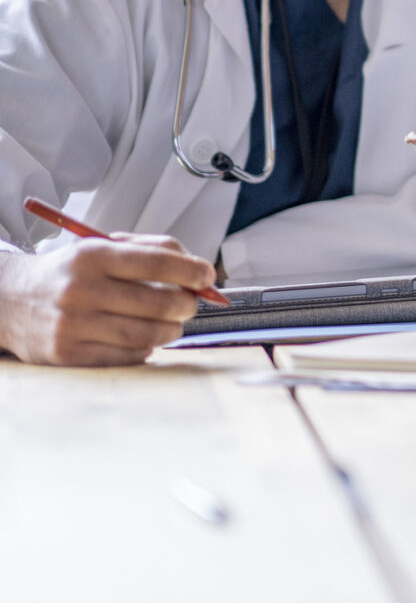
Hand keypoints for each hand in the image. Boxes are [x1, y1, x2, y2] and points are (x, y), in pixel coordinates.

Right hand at [0, 236, 215, 366]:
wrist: (9, 299)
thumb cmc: (70, 272)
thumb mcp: (103, 246)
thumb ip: (152, 250)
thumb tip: (199, 269)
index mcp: (92, 256)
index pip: (157, 262)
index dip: (192, 271)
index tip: (208, 277)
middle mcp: (80, 290)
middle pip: (158, 303)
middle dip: (187, 305)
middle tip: (191, 304)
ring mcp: (72, 325)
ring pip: (146, 334)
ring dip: (172, 330)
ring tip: (173, 324)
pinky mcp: (67, 354)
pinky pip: (126, 356)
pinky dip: (145, 348)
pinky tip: (144, 338)